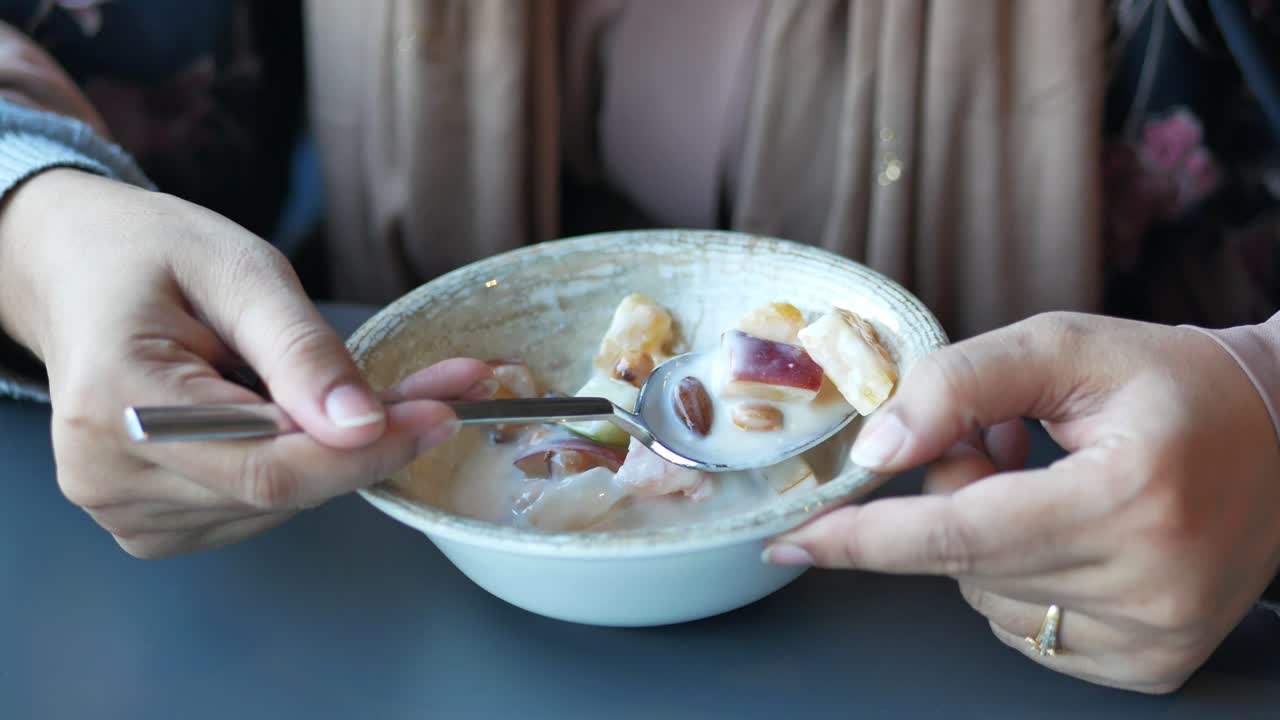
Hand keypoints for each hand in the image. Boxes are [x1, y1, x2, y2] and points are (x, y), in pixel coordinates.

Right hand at [0, 169, 493, 556]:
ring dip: (332, 454)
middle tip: (432, 392)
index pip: (268, 469)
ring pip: (275, 506)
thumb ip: (302, 351)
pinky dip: (296, 466)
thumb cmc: (151, 255)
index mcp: (118, 404)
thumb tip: (362, 426)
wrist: (78, 271)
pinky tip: (285, 416)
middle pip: (278, 492)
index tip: (441, 415)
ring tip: (335, 391)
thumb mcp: (241, 271)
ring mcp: (122, 508)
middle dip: (367, 444)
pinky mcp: (147, 521)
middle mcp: (108, 474)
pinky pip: (253, 509)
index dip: (368, 452)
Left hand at [764, 312, 1279, 692]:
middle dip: (948, 500)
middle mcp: (1150, 583)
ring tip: (1044, 484)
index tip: (794, 541)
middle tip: (997, 447)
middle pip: (964, 561)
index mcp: (1130, 497)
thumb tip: (876, 449)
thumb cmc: (1171, 384)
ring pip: (984, 599)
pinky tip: (1065, 533)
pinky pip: (1024, 631)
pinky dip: (1017, 580)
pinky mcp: (1151, 665)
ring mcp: (1154, 637)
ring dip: (983, 540)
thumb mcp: (1065, 347)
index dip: (866, 538)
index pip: (962, 533)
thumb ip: (960, 383)